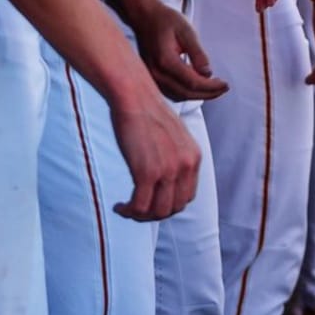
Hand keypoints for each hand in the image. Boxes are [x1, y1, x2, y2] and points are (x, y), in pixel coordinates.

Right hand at [109, 86, 202, 219]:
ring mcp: (168, 170)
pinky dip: (129, 211)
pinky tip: (119, 206)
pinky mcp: (147, 172)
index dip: (170, 204)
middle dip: (155, 213)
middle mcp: (186, 165)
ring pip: (158, 212)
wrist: (136, 98)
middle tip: (137, 209)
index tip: (153, 203)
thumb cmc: (150, 114)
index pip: (188, 195)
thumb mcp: (175, 136)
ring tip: (127, 209)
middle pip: (174, 207)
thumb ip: (177, 156)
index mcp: (194, 157)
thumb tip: (168, 178)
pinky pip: (140, 206)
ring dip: (141, 216)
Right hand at [133, 0, 227, 101]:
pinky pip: (171, 92)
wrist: (145, 18)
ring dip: (198, 95)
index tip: (225, 84)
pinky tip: (200, 86)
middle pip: (186, 93)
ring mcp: (153, 77)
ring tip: (216, 89)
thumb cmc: (166, 21)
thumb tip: (208, 73)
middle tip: (224, 88)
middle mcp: (157, 73)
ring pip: (178, 95)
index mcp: (166, 61)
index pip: (192, 82)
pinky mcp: (153, 77)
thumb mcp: (187, 31)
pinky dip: (187, 92)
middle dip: (208, 93)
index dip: (211, 87)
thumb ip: (197, 53)